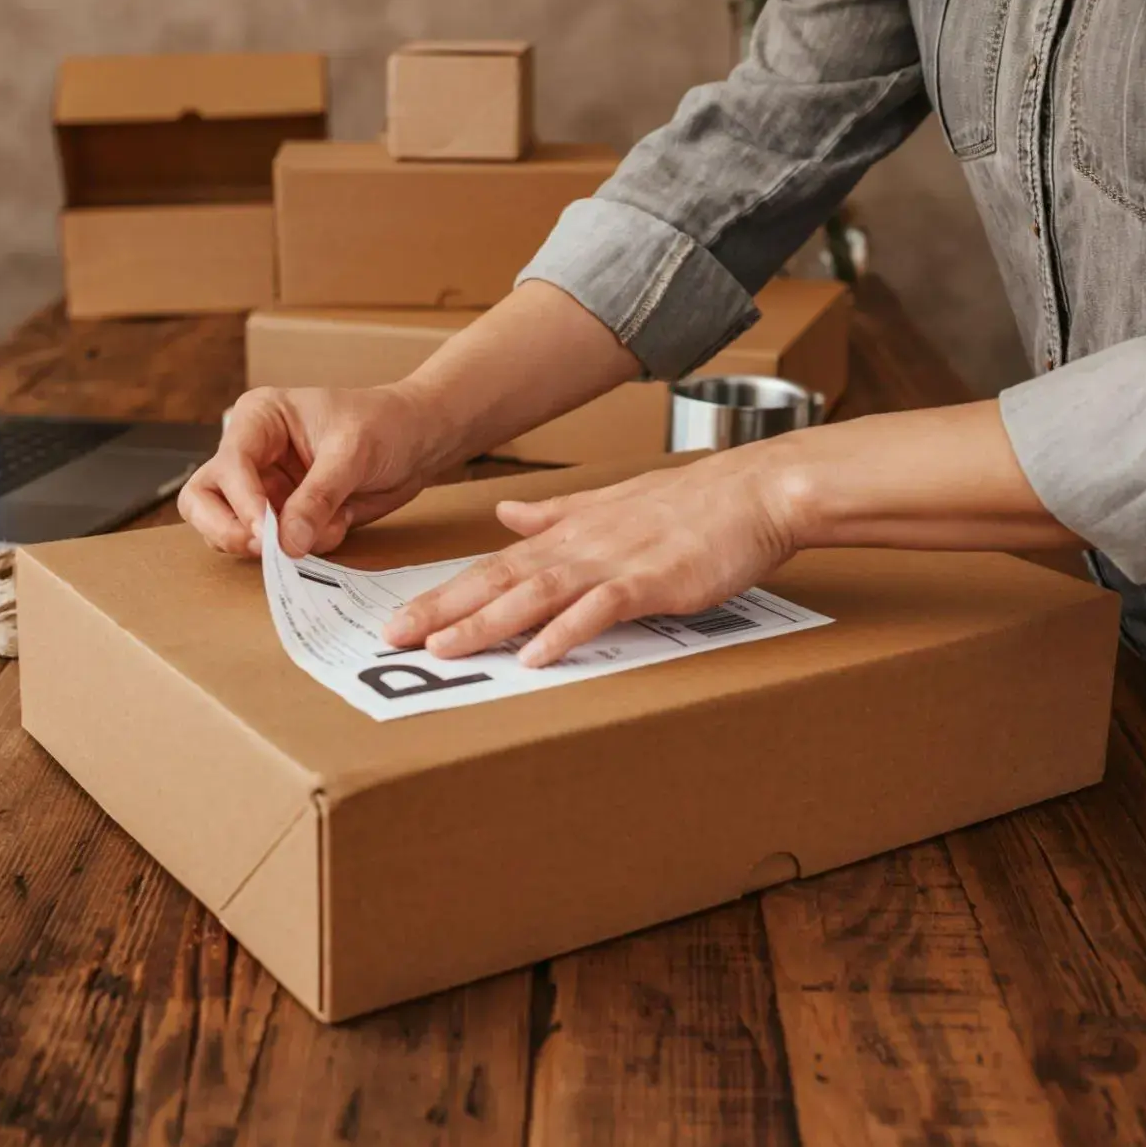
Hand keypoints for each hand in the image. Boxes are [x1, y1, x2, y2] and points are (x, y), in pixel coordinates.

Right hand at [178, 383, 452, 557]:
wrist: (419, 442)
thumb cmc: (386, 425)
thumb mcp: (354, 453)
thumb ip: (319, 497)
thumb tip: (287, 543)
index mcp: (259, 420)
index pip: (229, 464)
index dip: (242, 502)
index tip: (267, 532)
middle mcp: (251, 455)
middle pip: (202, 500)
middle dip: (226, 529)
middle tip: (265, 549)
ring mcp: (264, 489)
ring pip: (229, 530)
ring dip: (267, 545)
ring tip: (316, 533)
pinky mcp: (285, 517)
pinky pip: (274, 547)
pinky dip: (302, 549)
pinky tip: (338, 526)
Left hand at [383, 450, 803, 667]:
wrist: (754, 491)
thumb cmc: (692, 505)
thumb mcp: (611, 504)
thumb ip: (554, 515)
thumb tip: (505, 515)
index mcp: (568, 535)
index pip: (492, 567)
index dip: (442, 593)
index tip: (396, 618)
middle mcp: (579, 547)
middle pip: (498, 580)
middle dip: (442, 609)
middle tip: (391, 638)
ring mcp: (614, 562)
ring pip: (536, 594)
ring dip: (486, 622)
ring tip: (442, 648)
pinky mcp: (652, 581)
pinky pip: (600, 609)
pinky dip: (566, 632)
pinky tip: (536, 655)